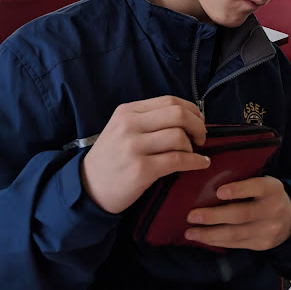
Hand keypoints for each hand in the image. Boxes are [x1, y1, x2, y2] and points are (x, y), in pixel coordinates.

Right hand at [80, 96, 209, 213]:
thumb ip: (148, 119)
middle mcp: (129, 125)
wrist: (88, 188)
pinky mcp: (141, 170)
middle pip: (178, 115)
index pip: (169, 101)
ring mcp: (134, 147)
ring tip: (194, 153)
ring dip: (193, 146)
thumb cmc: (112, 158)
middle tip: (202, 137)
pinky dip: (195, 161)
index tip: (198, 121)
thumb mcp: (122, 129)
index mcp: (127, 111)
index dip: (191, 110)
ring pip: (179, 137)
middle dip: (197, 125)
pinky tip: (201, 164)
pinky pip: (177, 160)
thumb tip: (188, 117)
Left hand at [185, 176, 290, 249]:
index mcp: (272, 188)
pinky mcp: (261, 244)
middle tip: (191, 216)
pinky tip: (202, 238)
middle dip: (214, 217)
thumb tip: (209, 177)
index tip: (219, 192)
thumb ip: (245, 179)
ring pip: (236, 233)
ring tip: (190, 232)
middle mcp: (272, 209)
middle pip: (241, 214)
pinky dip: (217, 241)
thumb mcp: (263, 181)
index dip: (238, 190)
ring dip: (210, 234)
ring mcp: (267, 230)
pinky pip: (236, 244)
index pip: (256, 187)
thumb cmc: (267, 194)